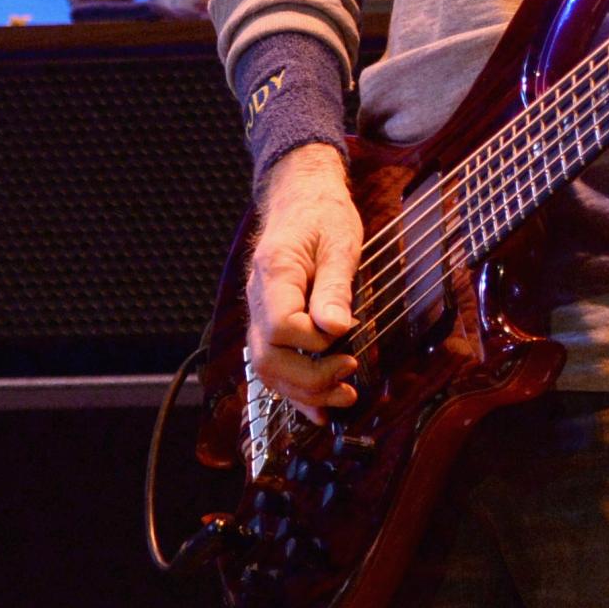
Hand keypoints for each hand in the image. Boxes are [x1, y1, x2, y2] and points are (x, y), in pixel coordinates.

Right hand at [243, 141, 363, 420]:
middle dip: (310, 378)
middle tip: (350, 372)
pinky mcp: (269, 324)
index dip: (313, 343)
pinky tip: (319, 408)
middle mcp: (257, 299)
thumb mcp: (340, 242)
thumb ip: (336, 287)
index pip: (280, 326)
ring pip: (267, 371)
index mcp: (275, 273)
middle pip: (267, 358)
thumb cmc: (323, 215)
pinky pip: (274, 366)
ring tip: (345, 396)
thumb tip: (336, 330)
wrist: (302, 198)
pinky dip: (296, 391)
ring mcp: (259, 314)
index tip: (346, 335)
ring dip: (305, 392)